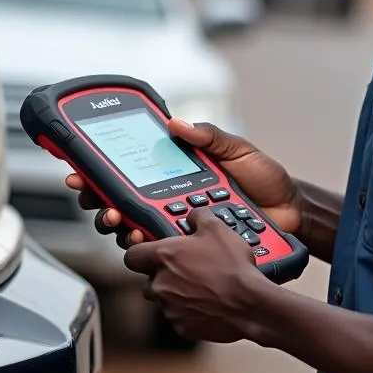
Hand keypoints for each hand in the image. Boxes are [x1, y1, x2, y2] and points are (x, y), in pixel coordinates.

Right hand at [64, 116, 301, 248]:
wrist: (291, 212)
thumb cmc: (265, 179)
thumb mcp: (236, 149)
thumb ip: (207, 136)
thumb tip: (176, 122)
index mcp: (176, 174)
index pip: (131, 172)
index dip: (101, 173)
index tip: (81, 172)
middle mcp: (171, 200)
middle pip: (121, 204)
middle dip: (100, 203)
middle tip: (98, 201)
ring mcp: (179, 226)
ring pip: (134, 229)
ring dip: (118, 224)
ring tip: (117, 220)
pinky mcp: (191, 249)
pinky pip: (161, 250)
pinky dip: (145, 244)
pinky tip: (140, 237)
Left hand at [122, 207, 262, 342]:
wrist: (249, 304)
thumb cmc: (232, 267)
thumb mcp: (217, 229)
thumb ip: (198, 217)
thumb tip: (192, 215)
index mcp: (164, 257)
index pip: (131, 255)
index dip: (140, 252)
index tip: (151, 252)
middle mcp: (160, 284)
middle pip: (148, 279)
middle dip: (163, 275)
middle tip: (185, 269)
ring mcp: (169, 308)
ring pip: (164, 300)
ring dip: (176, 294)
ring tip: (201, 286)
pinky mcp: (181, 327)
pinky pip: (178, 318)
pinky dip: (189, 312)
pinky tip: (207, 303)